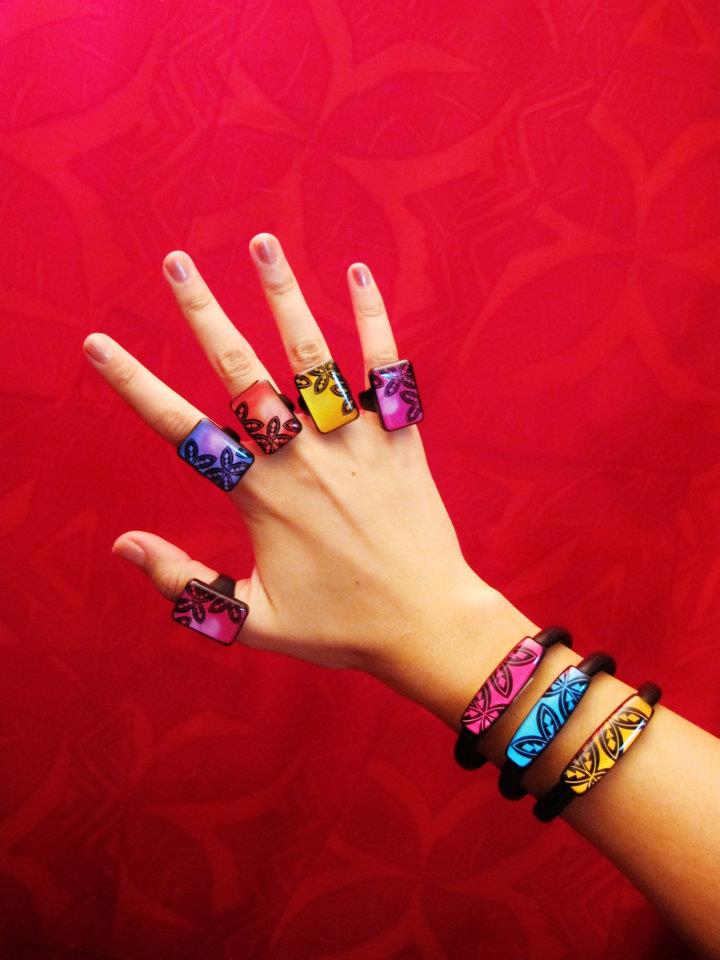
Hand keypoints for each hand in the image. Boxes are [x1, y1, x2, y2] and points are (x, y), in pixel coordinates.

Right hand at [84, 234, 522, 714]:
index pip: (183, 429)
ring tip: (262, 241)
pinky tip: (359, 272)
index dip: (135, 385)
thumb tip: (121, 545)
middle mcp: (303, 457)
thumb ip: (186, 581)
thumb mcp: (253, 620)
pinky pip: (387, 369)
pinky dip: (375, 320)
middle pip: (242, 371)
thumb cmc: (341, 628)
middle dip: (203, 312)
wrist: (427, 625)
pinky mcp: (400, 438)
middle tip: (176, 260)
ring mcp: (354, 442)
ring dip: (285, 296)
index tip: (99, 344)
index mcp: (261, 496)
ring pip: (312, 356)